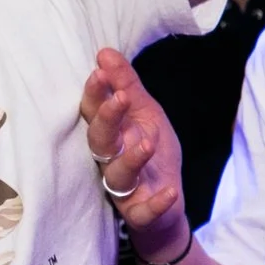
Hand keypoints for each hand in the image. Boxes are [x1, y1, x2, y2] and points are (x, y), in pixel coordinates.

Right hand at [80, 48, 187, 263]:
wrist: (167, 204)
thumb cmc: (151, 153)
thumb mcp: (146, 114)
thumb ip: (127, 86)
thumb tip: (105, 52)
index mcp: (112, 133)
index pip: (94, 112)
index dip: (95, 94)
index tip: (100, 73)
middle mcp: (111, 159)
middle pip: (99, 141)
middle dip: (107, 120)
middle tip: (119, 99)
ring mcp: (123, 188)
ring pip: (118, 175)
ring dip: (133, 158)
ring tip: (148, 142)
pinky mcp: (139, 212)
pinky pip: (144, 210)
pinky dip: (157, 202)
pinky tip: (170, 192)